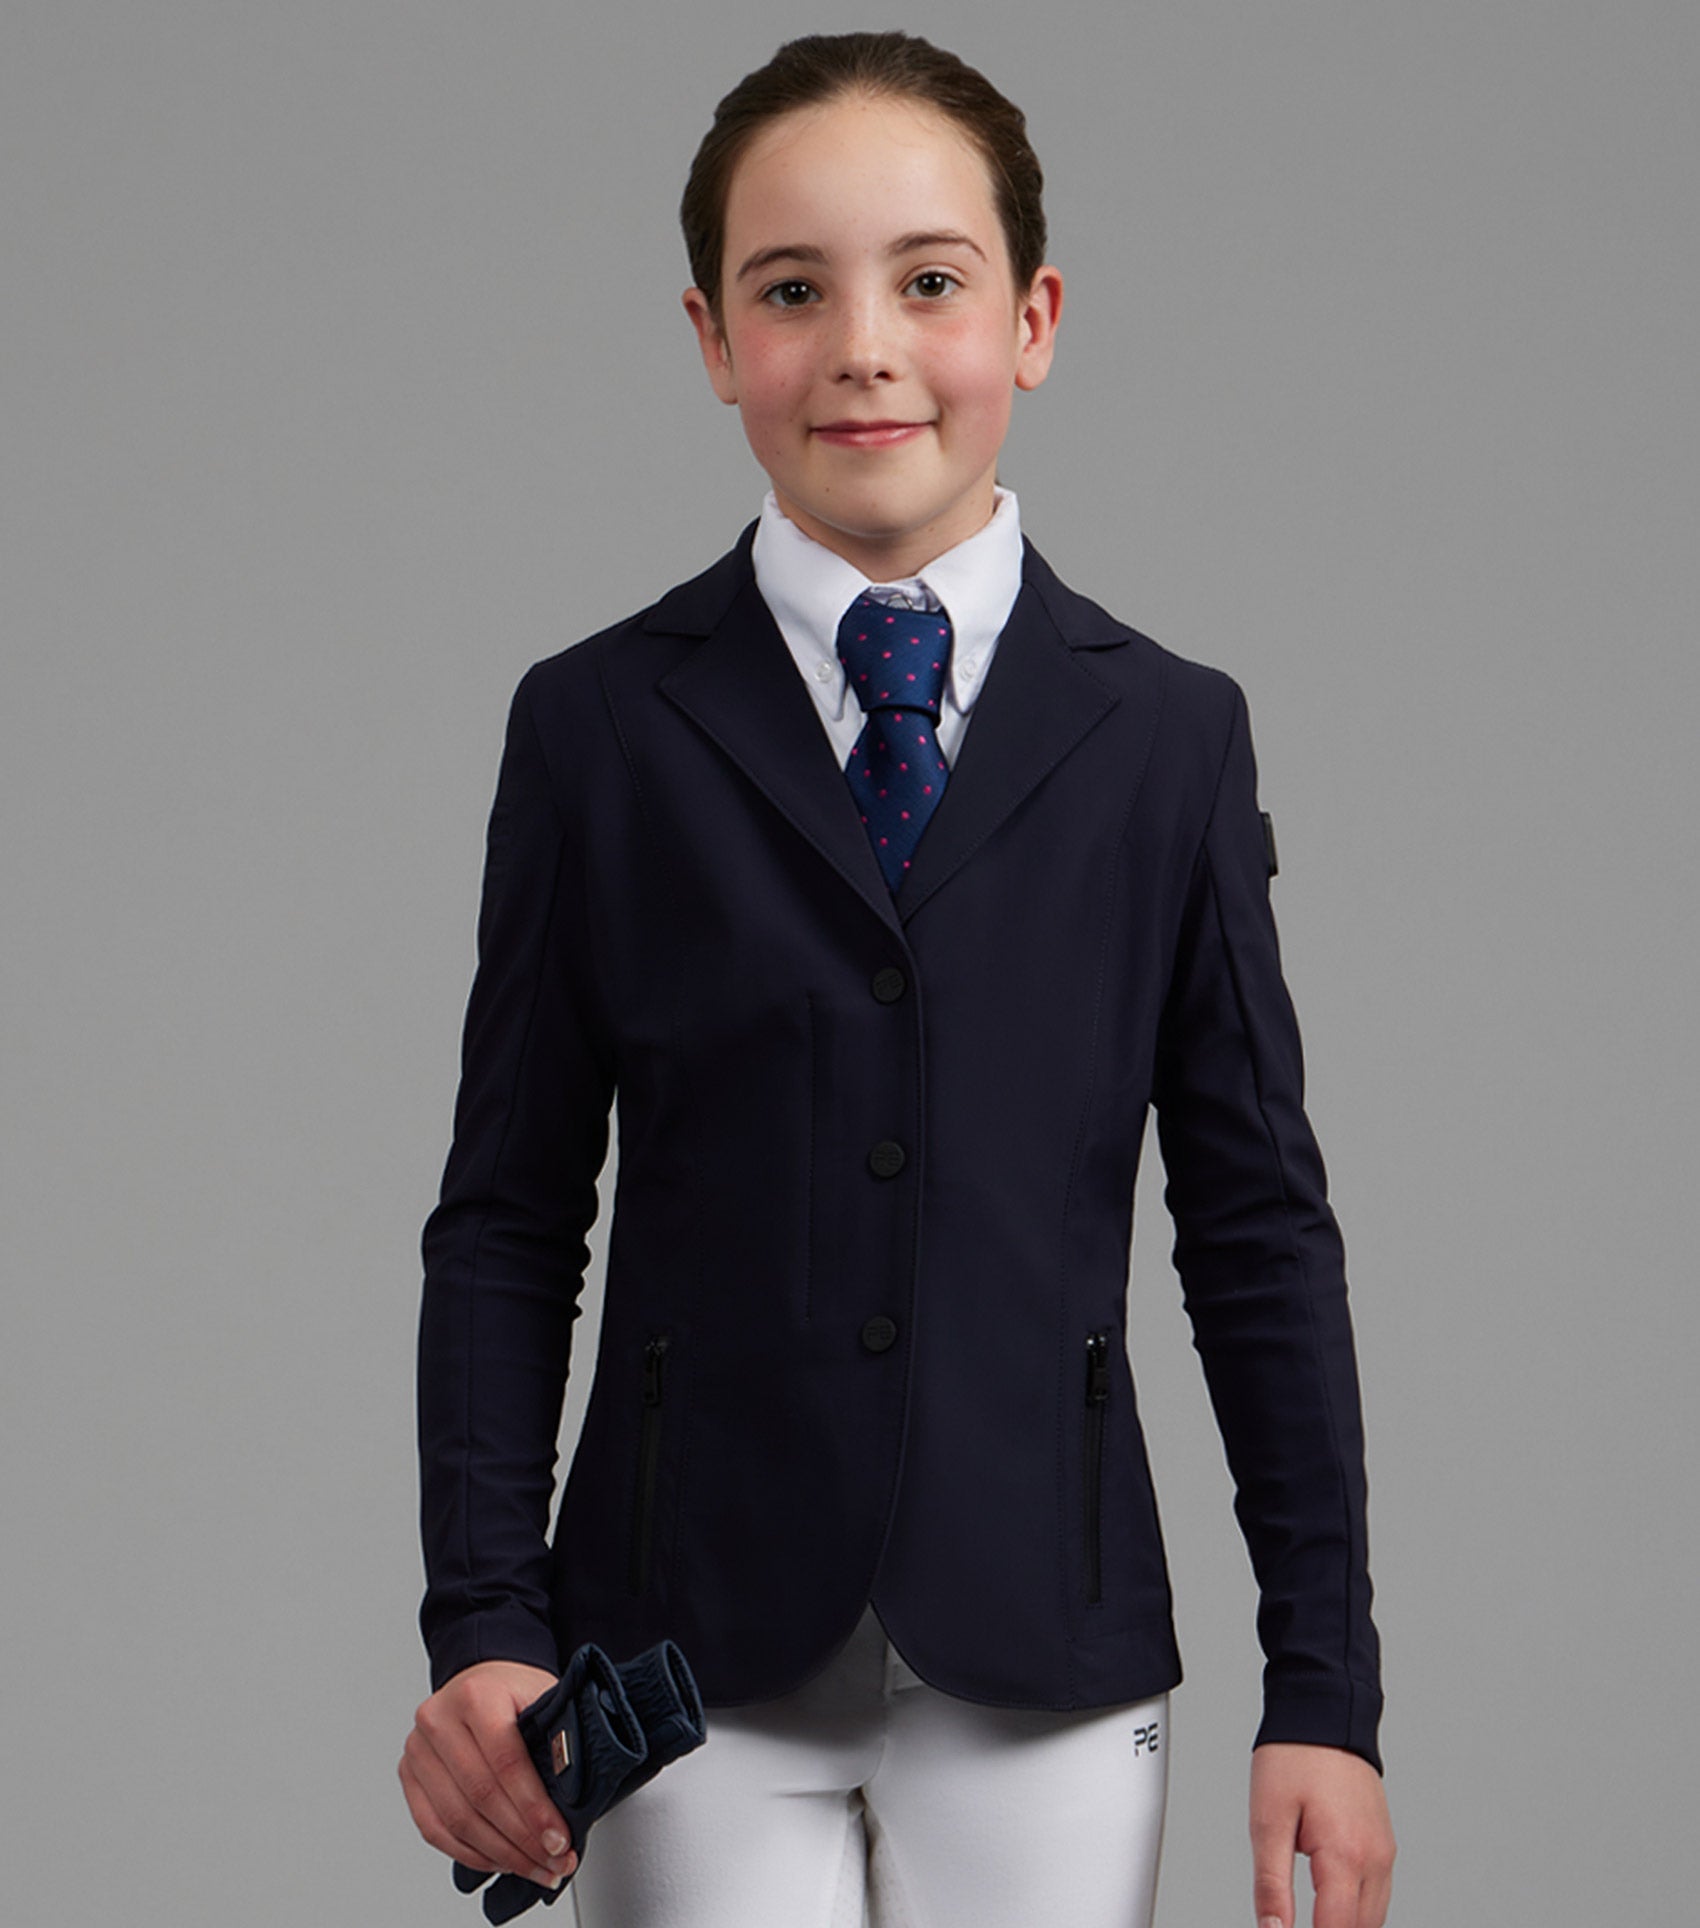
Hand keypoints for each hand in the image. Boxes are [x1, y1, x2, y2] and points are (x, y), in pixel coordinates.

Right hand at [399, 1659, 578, 1890]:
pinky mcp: (408, 1775)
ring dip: (500, 1854)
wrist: (480, 1678)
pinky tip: (499, 1861)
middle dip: (522, 1840)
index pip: (506, 1762)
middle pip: (481, 1796)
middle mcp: (438, 1719)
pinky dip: (469, 1853)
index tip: (558, 1840)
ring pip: (457, 1820)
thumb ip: (557, 1739)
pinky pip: (434, 1829)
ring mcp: (418, 1748)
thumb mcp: (544, 1698)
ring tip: (533, 1868)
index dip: (533, 1808)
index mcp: (476, 1695)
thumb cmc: (513, 1691)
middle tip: (554, 1863)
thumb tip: (573, 1796)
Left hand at [1249, 1742, 1394, 1927]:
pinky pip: (1377, 1894)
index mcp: (1345, 1856)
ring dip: (1344, 1924)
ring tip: (1310, 1916)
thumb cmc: (1294, 1757)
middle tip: (1291, 1924)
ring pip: (1372, 1917)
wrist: (1325, 1711)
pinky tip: (1330, 1905)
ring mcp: (1384, 1851)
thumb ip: (1271, 1884)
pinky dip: (1356, 1909)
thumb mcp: (1267, 1820)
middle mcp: (1374, 1859)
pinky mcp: (1384, 1843)